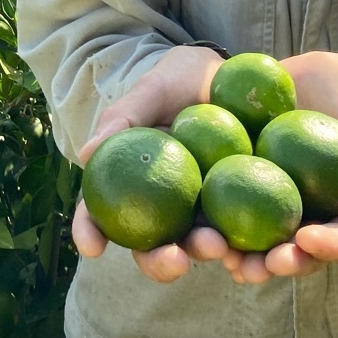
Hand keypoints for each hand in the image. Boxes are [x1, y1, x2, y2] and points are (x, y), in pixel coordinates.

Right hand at [73, 43, 227, 283]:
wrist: (229, 74)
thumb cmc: (179, 80)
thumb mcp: (152, 91)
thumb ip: (123, 119)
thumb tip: (86, 155)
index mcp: (130, 181)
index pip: (100, 212)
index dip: (90, 232)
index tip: (92, 247)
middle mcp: (162, 205)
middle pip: (150, 245)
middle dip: (158, 263)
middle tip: (174, 259)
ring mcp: (200, 210)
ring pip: (196, 244)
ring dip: (203, 253)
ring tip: (217, 245)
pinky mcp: (239, 207)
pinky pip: (240, 234)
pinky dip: (245, 248)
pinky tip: (251, 251)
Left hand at [220, 51, 337, 284]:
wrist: (320, 76)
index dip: (326, 247)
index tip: (305, 241)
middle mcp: (311, 219)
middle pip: (297, 252)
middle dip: (278, 264)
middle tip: (258, 266)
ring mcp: (278, 204)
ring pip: (262, 241)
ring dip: (244, 257)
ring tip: (226, 257)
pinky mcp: (247, 184)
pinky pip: (231, 208)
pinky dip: (218, 222)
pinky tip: (200, 227)